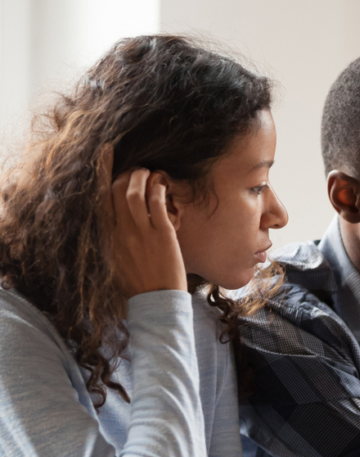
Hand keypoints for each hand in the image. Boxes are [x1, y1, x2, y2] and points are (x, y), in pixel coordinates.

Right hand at [102, 148, 186, 296]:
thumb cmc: (138, 285)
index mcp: (107, 238)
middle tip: (137, 168)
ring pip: (134, 192)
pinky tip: (163, 185)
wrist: (155, 303)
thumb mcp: (115, 262)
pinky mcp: (162, 235)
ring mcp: (141, 232)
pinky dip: (158, 188)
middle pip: (116, 190)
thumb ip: (114, 241)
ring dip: (142, 176)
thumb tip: (115, 224)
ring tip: (151, 172)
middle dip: (126, 172)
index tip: (106, 153)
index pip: (100, 198)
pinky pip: (157, 203)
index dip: (103, 172)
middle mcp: (120, 232)